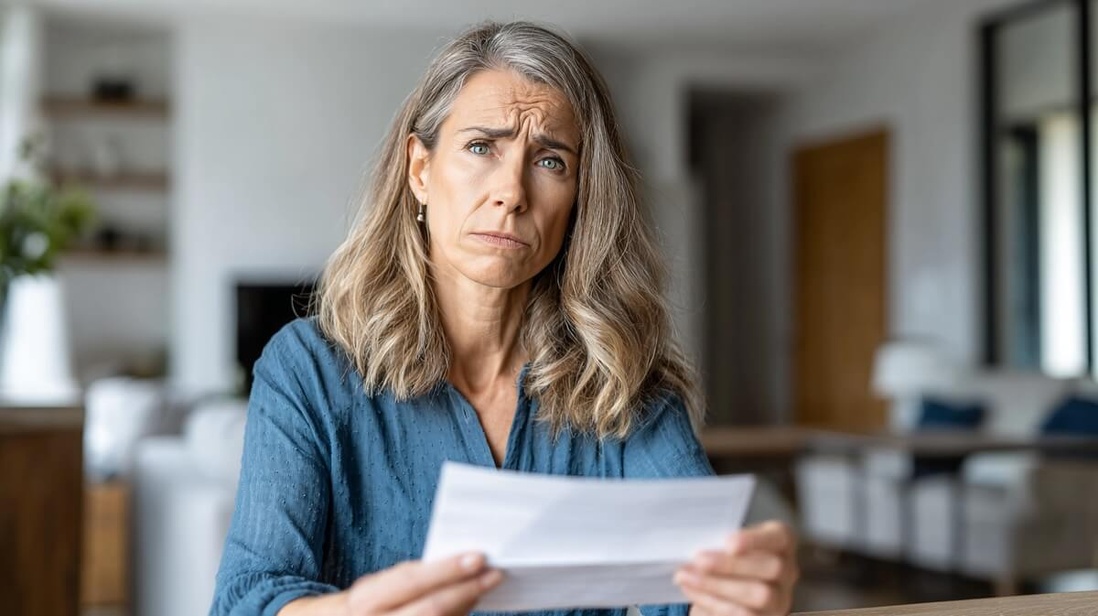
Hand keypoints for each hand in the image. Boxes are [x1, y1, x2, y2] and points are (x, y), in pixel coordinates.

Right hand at [344, 553, 502, 615]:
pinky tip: (467, 607)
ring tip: (484, 587)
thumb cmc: (364, 608)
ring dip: (466, 607)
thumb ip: (409, 580)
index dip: (447, 570)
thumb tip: (458, 565)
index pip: (411, 582)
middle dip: (467, 590)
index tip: (478, 557)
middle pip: (430, 609)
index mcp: (365, 602)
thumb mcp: (374, 589)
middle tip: (495, 574)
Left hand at [674, 521, 798, 615]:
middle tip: (699, 560)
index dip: (756, 540)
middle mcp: (787, 572)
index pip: (780, 537)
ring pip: (759, 596)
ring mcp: (780, 599)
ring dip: (717, 586)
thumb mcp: (727, 541)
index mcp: (781, 542)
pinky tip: (693, 592)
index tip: (729, 543)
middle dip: (731, 565)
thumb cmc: (727, 555)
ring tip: (686, 576)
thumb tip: (694, 540)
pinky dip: (713, 603)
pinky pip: (744, 614)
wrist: (726, 586)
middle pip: (771, 568)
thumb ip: (718, 540)